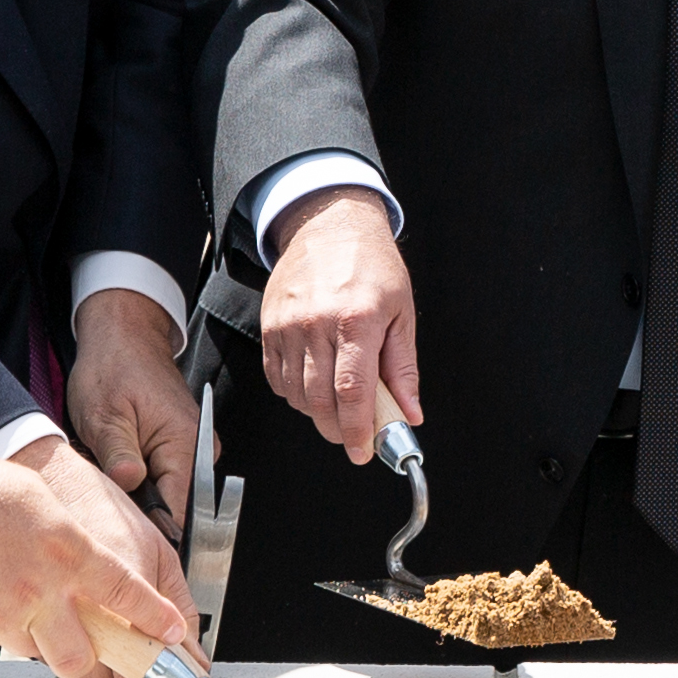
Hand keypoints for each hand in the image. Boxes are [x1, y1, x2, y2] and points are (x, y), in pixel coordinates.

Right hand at [0, 420, 195, 677]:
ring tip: (12, 591)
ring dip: (36, 635)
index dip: (154, 621)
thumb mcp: (37, 500)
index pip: (126, 596)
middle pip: (81, 659)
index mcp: (64, 548)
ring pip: (35, 651)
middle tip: (84, 643)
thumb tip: (89, 573)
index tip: (172, 637)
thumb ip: (69, 543)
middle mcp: (37, 588)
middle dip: (88, 660)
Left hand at [66, 287, 197, 530]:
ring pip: (164, 494)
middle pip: (173, 507)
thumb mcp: (104, 414)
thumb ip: (118, 455)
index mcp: (186, 443)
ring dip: (134, 494)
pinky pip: (160, 478)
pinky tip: (116, 463)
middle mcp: (198, 450)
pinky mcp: (178, 448)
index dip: (154, 533)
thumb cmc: (114, 367)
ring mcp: (191, 450)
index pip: (180, 510)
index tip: (129, 547)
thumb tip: (129, 487)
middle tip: (104, 499)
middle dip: (137, 511)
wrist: (124, 336)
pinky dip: (136, 479)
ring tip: (108, 471)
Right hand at [258, 186, 419, 457]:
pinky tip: (314, 384)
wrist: (328, 225)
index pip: (352, 392)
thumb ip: (403, 368)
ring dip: (317, 412)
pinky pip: (277, 378)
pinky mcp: (269, 327)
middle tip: (352, 435)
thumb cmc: (371, 265)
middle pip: (320, 400)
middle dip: (337, 429)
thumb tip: (408, 413)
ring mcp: (288, 327)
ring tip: (337, 402)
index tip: (362, 452)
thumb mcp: (402, 313)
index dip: (357, 430)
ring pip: (296, 394)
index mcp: (357, 321)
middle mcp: (317, 324)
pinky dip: (295, 393)